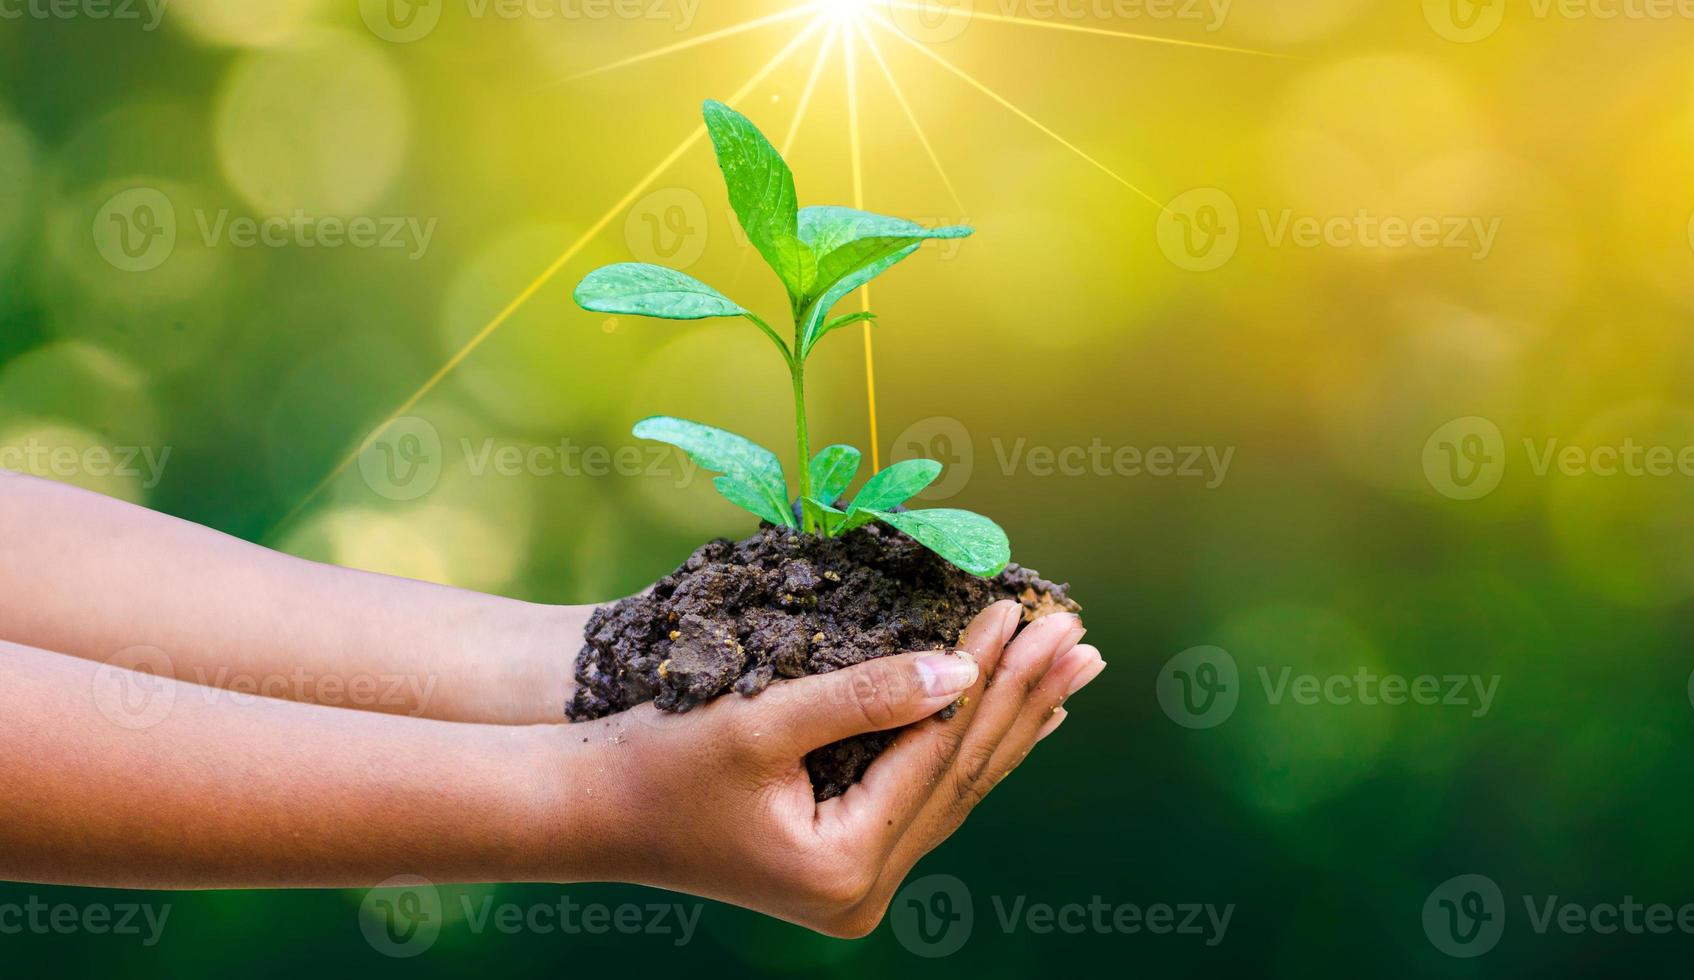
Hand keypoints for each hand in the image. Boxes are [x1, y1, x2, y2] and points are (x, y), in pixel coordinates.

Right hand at [549, 600, 1104, 935]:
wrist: (589, 811)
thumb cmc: (659, 759)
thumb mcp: (762, 721)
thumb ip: (865, 696)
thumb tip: (962, 672)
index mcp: (843, 866)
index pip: (938, 754)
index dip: (986, 678)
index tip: (1023, 610)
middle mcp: (860, 892)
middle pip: (961, 777)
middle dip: (1023, 699)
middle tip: (1079, 636)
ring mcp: (855, 887)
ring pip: (953, 790)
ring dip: (1012, 722)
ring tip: (1070, 669)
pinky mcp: (845, 866)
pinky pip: (926, 799)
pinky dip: (968, 749)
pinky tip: (1013, 717)